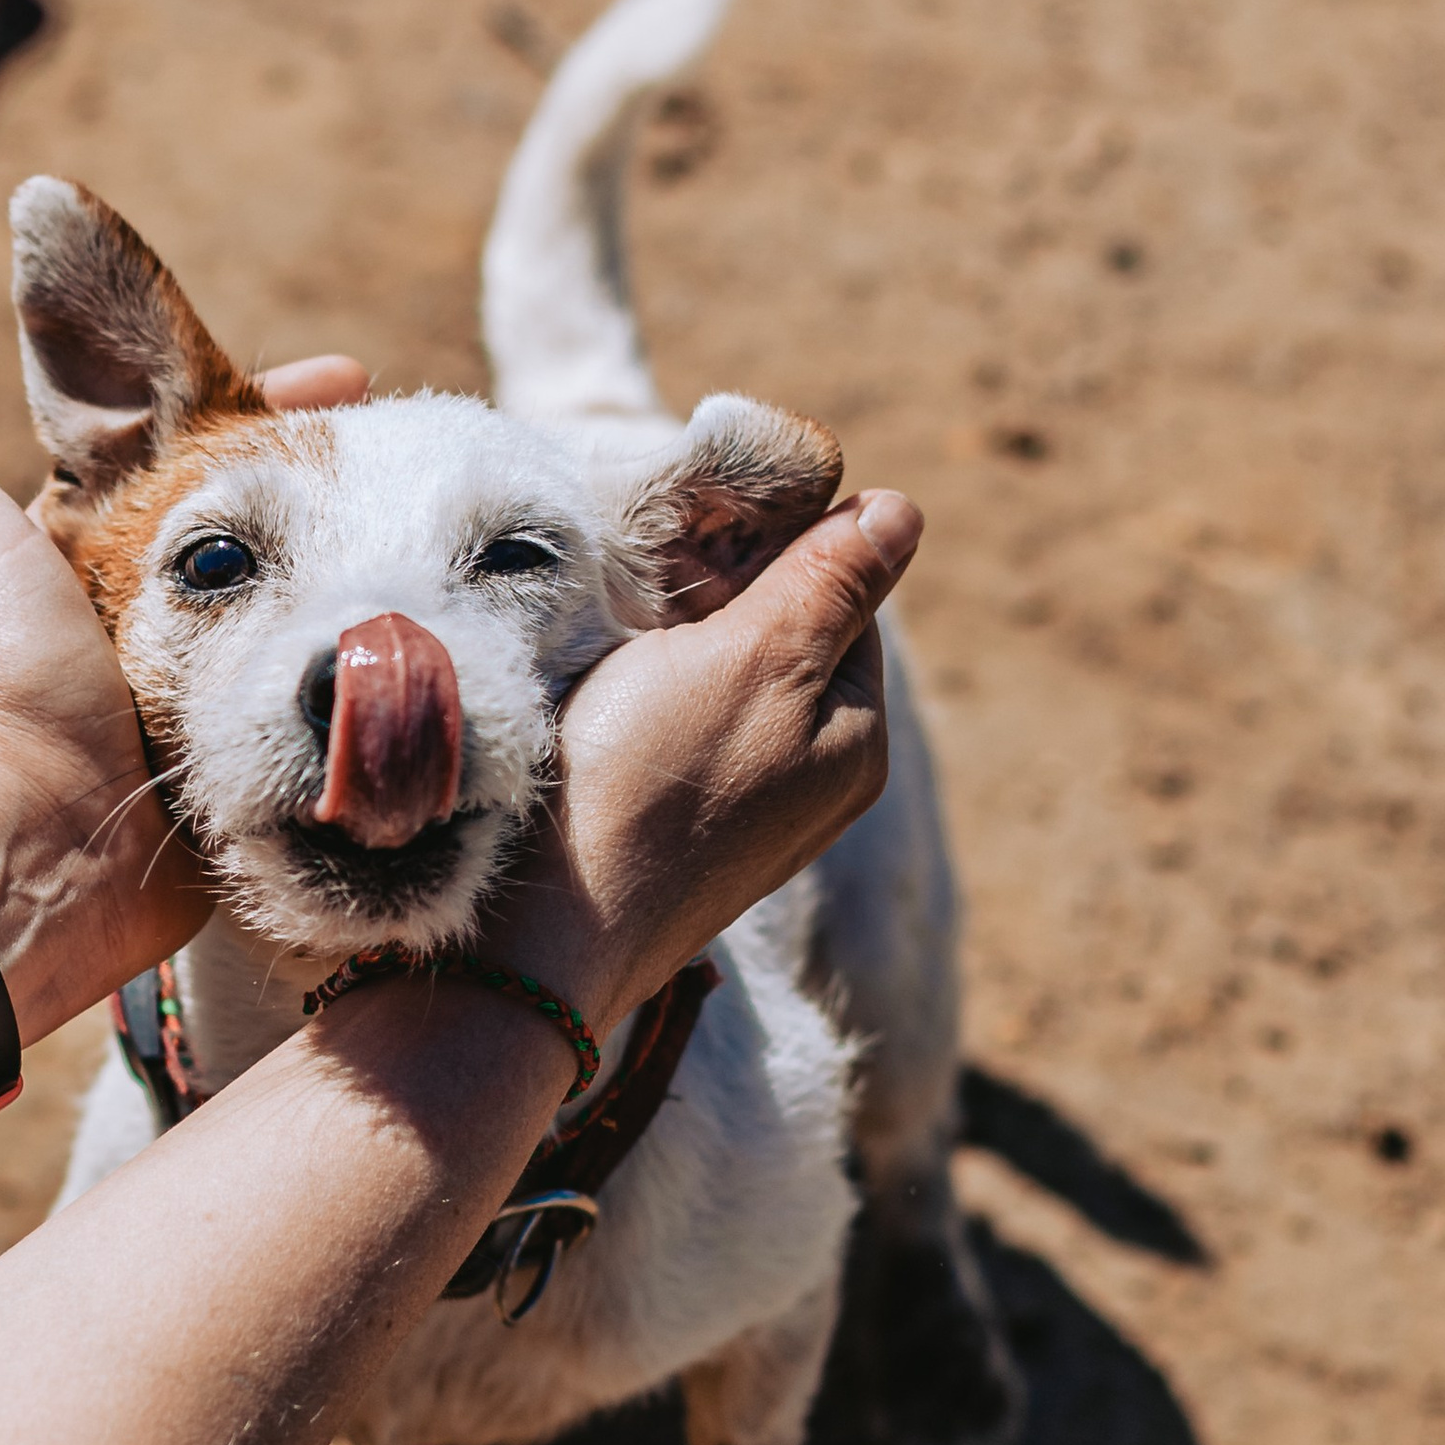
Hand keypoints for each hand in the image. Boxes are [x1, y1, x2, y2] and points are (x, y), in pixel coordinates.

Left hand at [0, 295, 362, 1041]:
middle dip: (339, 480)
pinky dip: (366, 658)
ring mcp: (202, 692)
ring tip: (446, 514)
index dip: (267, 406)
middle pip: (264, 526)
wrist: (29, 853)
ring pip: (302, 603)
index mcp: (82, 554)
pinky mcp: (248, 760)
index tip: (351, 372)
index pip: (190, 452)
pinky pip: (322, 694)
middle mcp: (145, 619)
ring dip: (367, 562)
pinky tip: (433, 620)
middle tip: (419, 447)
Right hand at [485, 491, 921, 1040]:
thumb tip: (903, 511)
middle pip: (789, 641)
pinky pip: (682, 735)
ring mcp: (747, 819)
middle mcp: (818, 786)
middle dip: (726, 600)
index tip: (700, 540)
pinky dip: (648, 701)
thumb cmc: (649, 779)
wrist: (540, 933)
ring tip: (620, 642)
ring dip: (680, 647)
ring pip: (728, 686)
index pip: (848, 596)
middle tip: (649, 584)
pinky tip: (603, 705)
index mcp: (857, 739)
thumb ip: (828, 582)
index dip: (777, 551)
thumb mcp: (754, 655)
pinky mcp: (679, 837)